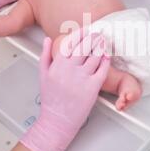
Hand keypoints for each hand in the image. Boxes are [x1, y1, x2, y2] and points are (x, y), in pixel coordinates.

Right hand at [20, 29, 110, 150]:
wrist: (57, 121)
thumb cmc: (51, 99)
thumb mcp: (43, 75)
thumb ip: (45, 55)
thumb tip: (47, 39)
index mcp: (57, 65)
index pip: (70, 42)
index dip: (80, 33)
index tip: (85, 29)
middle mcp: (70, 70)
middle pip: (84, 46)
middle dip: (92, 37)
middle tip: (97, 34)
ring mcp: (82, 78)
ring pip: (95, 56)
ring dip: (100, 47)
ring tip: (103, 42)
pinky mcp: (92, 88)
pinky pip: (102, 70)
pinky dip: (106, 61)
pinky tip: (106, 57)